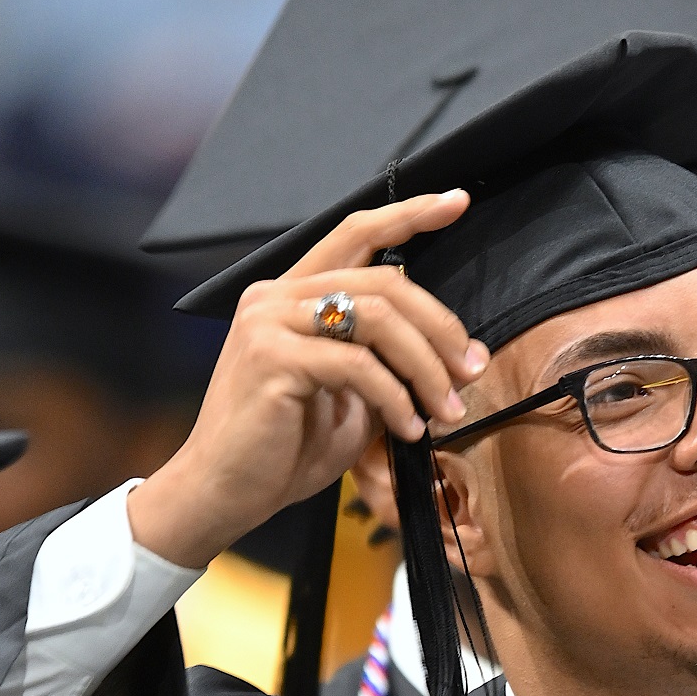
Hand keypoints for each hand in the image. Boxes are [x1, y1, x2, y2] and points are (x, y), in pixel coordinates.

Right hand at [128, 193, 483, 570]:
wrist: (224, 493)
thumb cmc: (283, 450)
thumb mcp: (351, 400)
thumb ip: (388, 365)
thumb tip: (456, 355)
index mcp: (292, 294)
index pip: (356, 234)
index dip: (408, 214)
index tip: (457, 202)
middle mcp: (276, 296)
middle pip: (384, 281)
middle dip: (441, 326)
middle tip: (472, 370)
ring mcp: (269, 322)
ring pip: (376, 318)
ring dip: (426, 366)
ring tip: (448, 410)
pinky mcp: (271, 358)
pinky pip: (356, 364)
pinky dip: (396, 397)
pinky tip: (409, 428)